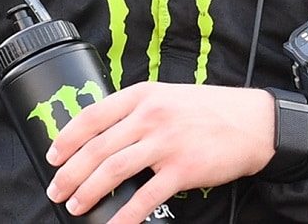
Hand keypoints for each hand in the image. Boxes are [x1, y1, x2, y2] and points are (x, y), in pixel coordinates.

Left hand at [45, 82, 274, 223]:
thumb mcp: (169, 96)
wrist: (254, 123)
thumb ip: (137, 110)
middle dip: (70, 173)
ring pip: (112, 171)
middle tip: (57, 190)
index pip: (92, 116)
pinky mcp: (182, 170)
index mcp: (144, 95)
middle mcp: (151, 116)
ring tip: (76, 206)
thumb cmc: (211, 111)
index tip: (53, 155)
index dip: (67, 138)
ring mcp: (166, 143)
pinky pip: (144, 198)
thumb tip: (103, 134)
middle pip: (97, 148)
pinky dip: (124, 216)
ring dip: (88, 192)